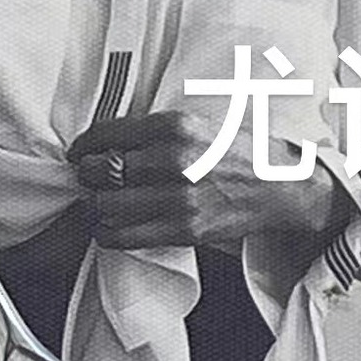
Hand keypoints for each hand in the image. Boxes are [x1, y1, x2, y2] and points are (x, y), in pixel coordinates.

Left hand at [68, 110, 353, 256]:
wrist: (281, 186)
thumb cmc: (237, 152)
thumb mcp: (198, 124)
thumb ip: (155, 132)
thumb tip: (106, 144)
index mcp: (176, 125)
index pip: (108, 134)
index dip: (84, 146)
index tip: (79, 153)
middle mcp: (174, 159)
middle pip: (102, 171)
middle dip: (88, 176)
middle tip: (90, 179)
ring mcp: (179, 198)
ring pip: (107, 206)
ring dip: (96, 206)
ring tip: (101, 204)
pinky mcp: (183, 230)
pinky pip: (124, 237)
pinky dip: (107, 234)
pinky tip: (109, 228)